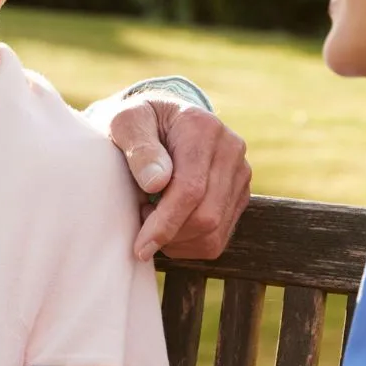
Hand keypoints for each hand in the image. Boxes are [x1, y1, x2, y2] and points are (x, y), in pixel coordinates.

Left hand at [106, 94, 250, 260]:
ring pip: (214, 233)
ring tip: (152, 218)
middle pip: (206, 216)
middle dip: (169, 234)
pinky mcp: (240, 194)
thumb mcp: (125, 122)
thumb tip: (156, 183)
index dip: (165, 223)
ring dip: (177, 241)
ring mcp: (240, 173)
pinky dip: (188, 244)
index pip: (190, 189)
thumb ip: (139, 148)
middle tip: (140, 220)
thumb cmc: (137, 123)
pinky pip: (218, 238)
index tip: (140, 246)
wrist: (160, 119)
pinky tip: (169, 225)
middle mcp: (231, 149)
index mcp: (203, 128)